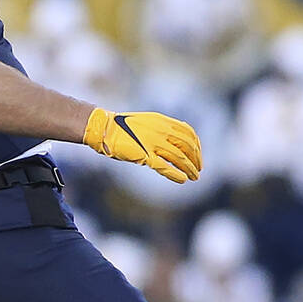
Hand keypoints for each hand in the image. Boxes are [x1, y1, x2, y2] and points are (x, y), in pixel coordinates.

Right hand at [83, 108, 201, 183]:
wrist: (104, 129)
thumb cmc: (124, 127)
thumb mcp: (147, 122)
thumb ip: (163, 128)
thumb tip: (179, 140)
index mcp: (162, 121)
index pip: (189, 133)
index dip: (197, 146)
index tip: (197, 156)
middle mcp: (160, 130)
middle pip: (187, 146)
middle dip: (196, 159)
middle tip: (198, 169)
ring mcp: (153, 142)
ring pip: (179, 158)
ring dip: (189, 169)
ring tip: (193, 177)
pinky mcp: (144, 155)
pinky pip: (165, 167)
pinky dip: (176, 174)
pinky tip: (182, 180)